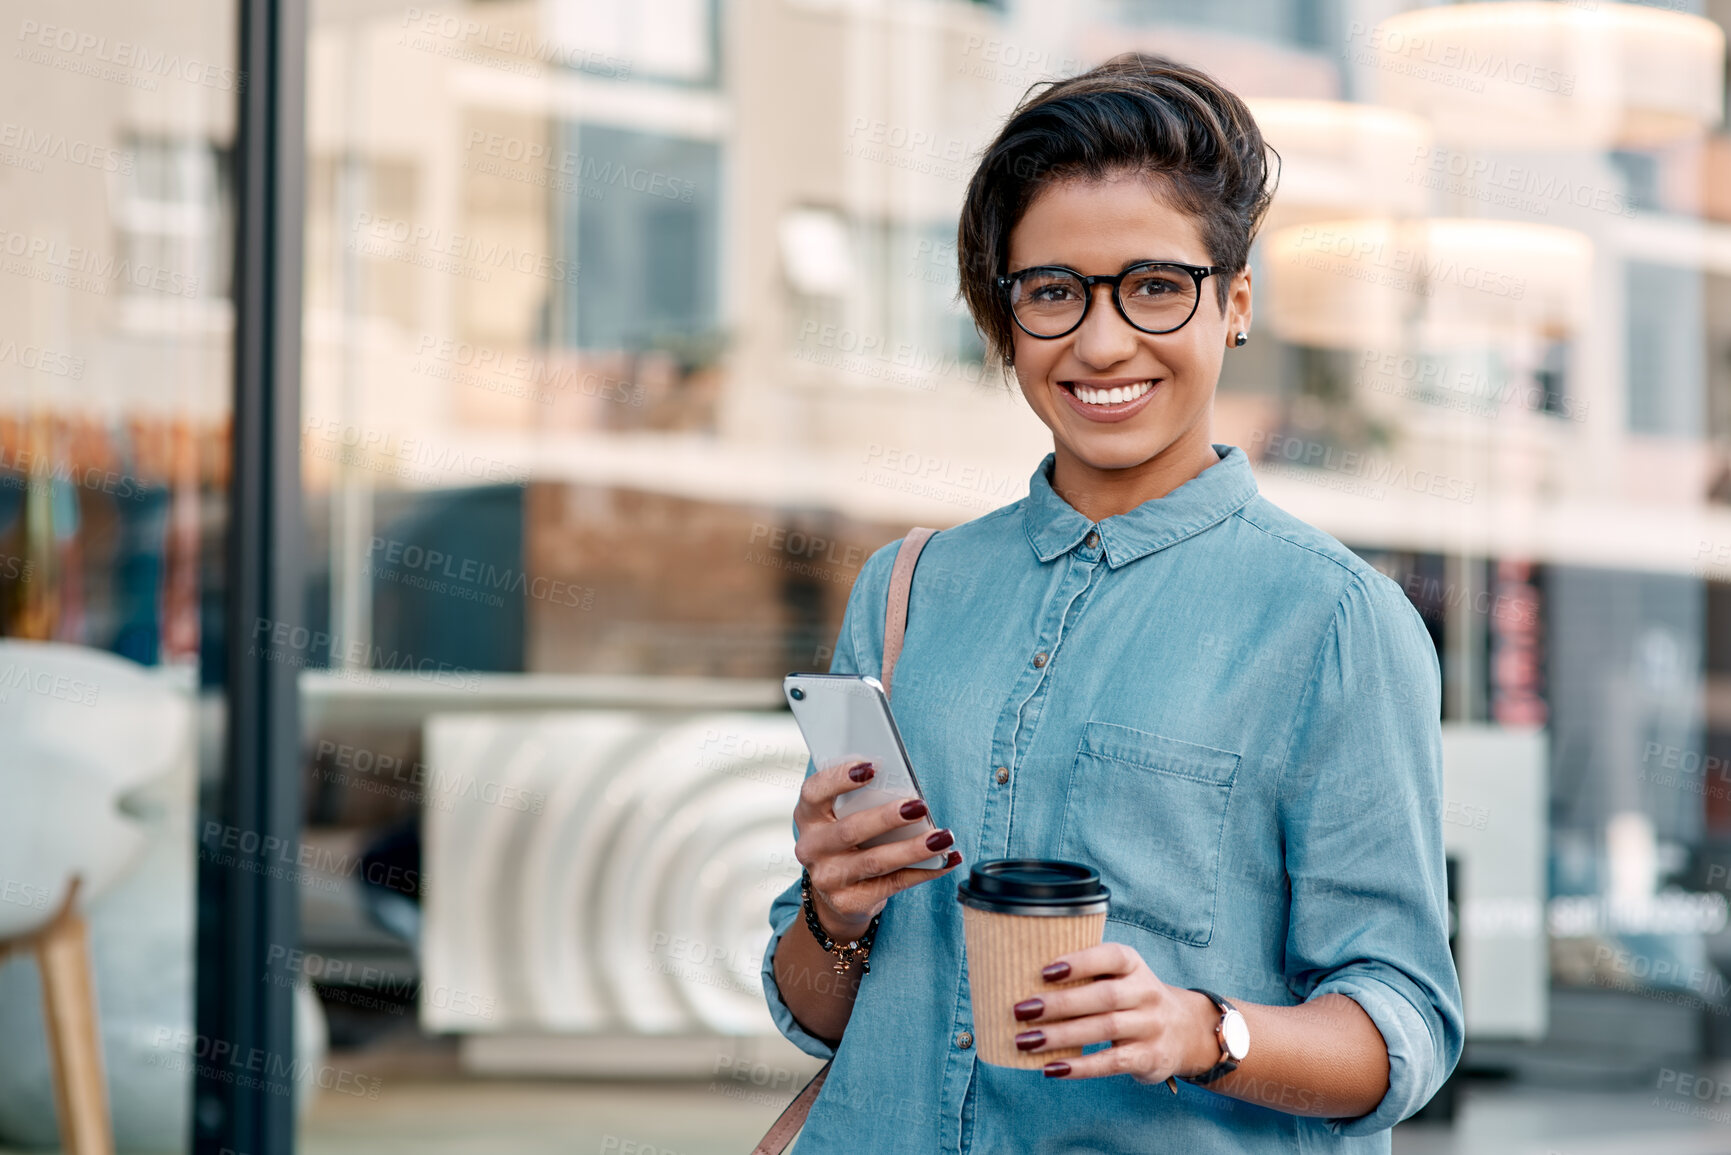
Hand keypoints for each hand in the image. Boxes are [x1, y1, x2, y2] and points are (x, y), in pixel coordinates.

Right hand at [792, 758, 962, 939]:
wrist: (836, 897)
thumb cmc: (848, 843)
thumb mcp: (842, 818)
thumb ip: (862, 802)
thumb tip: (907, 791)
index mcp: (808, 817)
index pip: (815, 792)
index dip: (839, 778)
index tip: (872, 767)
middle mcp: (812, 848)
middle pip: (850, 830)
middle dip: (887, 817)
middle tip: (918, 805)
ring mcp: (829, 878)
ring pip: (876, 861)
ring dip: (914, 848)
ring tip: (943, 837)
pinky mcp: (849, 901)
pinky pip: (894, 883)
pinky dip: (924, 871)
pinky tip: (945, 860)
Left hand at [1007, 942, 1219, 1083]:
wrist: (1185, 1030)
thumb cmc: (1132, 997)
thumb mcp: (1120, 976)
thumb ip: (1086, 974)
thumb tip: (1023, 978)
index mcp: (1133, 965)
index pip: (1110, 957)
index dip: (1079, 962)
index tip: (1044, 971)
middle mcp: (1146, 992)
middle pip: (1103, 996)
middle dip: (1059, 1004)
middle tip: (1021, 1010)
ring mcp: (1150, 1026)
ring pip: (1104, 1028)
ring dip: (1061, 1036)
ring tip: (1026, 1041)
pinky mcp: (1149, 1057)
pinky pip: (1112, 1061)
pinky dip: (1080, 1066)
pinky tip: (1052, 1068)